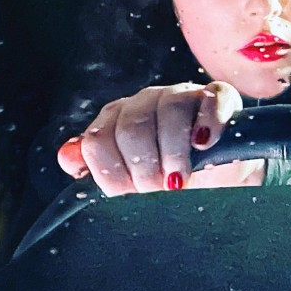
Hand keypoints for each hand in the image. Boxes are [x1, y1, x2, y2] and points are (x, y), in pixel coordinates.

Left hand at [56, 81, 265, 195]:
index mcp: (116, 121)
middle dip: (144, 168)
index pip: (97, 141)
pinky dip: (208, 122)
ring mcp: (182, 95)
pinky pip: (212, 99)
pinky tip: (204, 145)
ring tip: (180, 180)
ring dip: (173, 152)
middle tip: (160, 192)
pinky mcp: (219, 97)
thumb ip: (98, 169)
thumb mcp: (133, 181)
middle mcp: (145, 103)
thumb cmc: (173, 181)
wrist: (224, 181)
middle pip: (131, 128)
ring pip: (169, 110)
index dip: (112, 173)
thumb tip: (66, 156)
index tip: (131, 194)